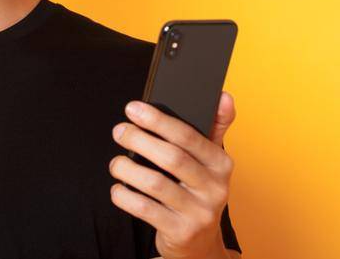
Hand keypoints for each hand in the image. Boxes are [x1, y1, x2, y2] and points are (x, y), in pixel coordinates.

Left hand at [108, 91, 237, 258]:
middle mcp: (215, 189)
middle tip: (119, 131)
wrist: (200, 243)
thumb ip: (214, 128)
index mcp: (222, 165)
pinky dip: (124, 195)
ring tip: (116, 163)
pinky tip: (118, 189)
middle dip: (139, 140)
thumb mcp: (210, 163)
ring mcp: (199, 212)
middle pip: (171, 158)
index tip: (133, 108)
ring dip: (126, 169)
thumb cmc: (198, 192)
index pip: (189, 136)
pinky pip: (144, 209)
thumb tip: (223, 95)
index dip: (159, 120)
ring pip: (154, 183)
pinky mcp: (180, 232)